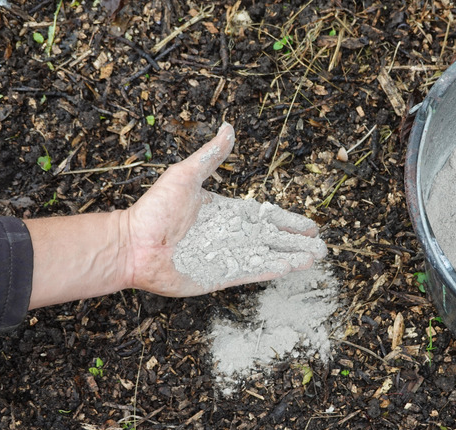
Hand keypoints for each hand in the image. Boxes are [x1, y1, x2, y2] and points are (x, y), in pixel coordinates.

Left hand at [123, 122, 325, 296]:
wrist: (133, 244)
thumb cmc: (154, 210)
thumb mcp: (185, 175)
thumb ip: (211, 156)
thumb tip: (228, 127)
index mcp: (228, 213)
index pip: (267, 217)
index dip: (288, 221)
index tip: (310, 224)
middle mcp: (232, 236)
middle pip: (274, 239)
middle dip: (298, 242)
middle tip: (322, 245)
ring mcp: (228, 257)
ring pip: (269, 256)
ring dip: (293, 256)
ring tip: (316, 258)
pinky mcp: (221, 276)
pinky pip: (254, 272)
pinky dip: (274, 269)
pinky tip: (292, 267)